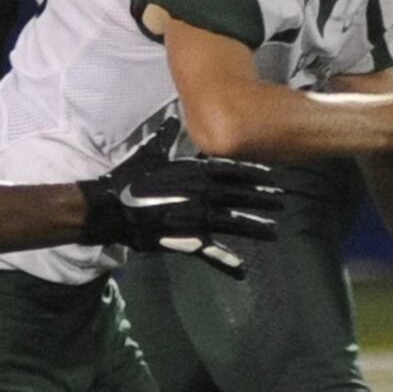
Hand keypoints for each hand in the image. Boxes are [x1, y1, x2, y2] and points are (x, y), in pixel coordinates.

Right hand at [77, 118, 280, 277]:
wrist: (110, 207)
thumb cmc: (128, 179)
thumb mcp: (148, 153)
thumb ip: (165, 137)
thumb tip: (172, 120)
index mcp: (194, 172)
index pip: (232, 171)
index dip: (254, 174)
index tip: (272, 178)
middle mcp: (201, 194)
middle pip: (239, 196)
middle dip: (261, 199)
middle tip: (282, 202)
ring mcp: (196, 218)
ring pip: (233, 222)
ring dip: (254, 226)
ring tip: (274, 231)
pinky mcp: (184, 239)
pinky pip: (210, 252)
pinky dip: (226, 261)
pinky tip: (242, 270)